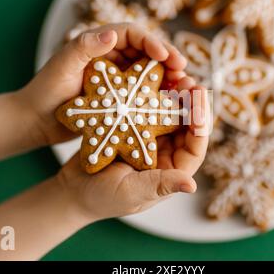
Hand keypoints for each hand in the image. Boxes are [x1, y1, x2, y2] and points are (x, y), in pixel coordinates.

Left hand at [16, 23, 187, 145]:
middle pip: (146, 52)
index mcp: (98, 44)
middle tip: (183, 71)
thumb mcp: (62, 67)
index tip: (166, 56)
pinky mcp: (119, 97)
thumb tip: (112, 35)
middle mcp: (111, 58)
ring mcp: (116, 78)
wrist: (36, 121)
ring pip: (148, 72)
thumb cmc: (44, 92)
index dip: (152, 42)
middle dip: (167, 59)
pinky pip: (143, 93)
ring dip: (167, 78)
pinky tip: (171, 105)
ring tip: (184, 88)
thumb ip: (84, 48)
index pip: (132, 34)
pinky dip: (158, 96)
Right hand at [57, 81, 209, 220]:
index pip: (195, 148)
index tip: (200, 103)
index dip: (201, 126)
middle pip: (185, 127)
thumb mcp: (131, 192)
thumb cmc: (101, 198)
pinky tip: (152, 79)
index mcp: (170, 171)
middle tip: (189, 81)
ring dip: (174, 96)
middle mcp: (164, 154)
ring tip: (174, 76)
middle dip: (190, 104)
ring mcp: (149, 140)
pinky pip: (148, 110)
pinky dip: (152, 95)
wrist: (73, 190)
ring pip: (169, 115)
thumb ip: (159, 185)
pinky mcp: (134, 128)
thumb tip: (192, 186)